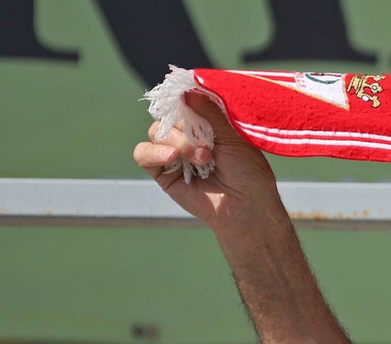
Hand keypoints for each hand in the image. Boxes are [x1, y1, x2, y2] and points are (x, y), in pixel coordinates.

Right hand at [133, 93, 284, 238]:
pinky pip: (142, 154)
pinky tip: (171, 158)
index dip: (184, 99)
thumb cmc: (248, 173)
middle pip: (169, 117)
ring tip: (202, 159)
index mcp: (205, 125)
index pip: (184, 102)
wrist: (246, 207)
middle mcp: (187, 137)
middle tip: (209, 149)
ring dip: (178, 143)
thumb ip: (210, 113)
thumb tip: (187, 90)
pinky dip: (154, 153)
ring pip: (156, 132)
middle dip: (187, 130)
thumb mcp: (232, 137)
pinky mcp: (162, 173)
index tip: (187, 95)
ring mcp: (173, 154)